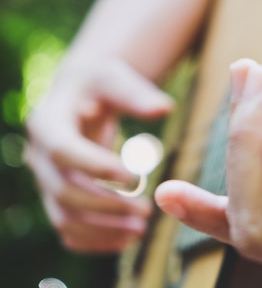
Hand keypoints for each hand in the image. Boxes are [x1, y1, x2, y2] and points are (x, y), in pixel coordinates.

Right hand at [25, 58, 171, 251]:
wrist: (84, 95)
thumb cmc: (101, 83)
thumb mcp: (117, 78)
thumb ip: (137, 94)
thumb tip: (165, 108)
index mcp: (48, 121)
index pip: (63, 150)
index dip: (95, 166)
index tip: (132, 178)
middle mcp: (39, 155)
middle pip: (63, 190)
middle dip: (105, 204)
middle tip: (146, 210)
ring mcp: (46, 180)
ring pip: (64, 216)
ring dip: (103, 229)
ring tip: (142, 231)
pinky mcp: (57, 197)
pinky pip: (69, 228)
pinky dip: (95, 239)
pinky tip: (126, 240)